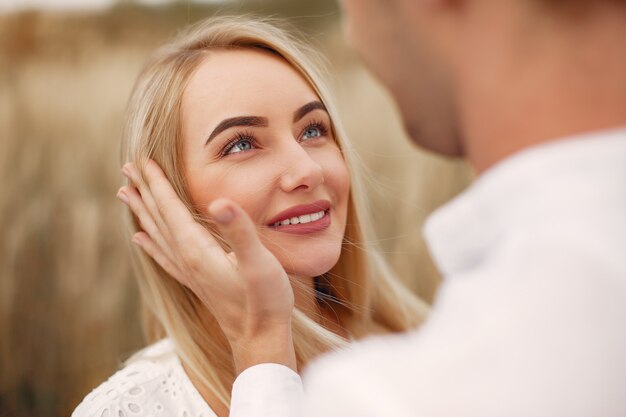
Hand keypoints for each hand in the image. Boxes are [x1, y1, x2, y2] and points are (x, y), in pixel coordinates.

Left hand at [117, 160, 295, 373]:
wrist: (261, 341)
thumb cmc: (264, 302)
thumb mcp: (259, 263)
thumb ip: (240, 232)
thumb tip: (220, 202)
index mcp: (197, 250)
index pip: (171, 209)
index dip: (157, 183)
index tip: (142, 161)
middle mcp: (187, 260)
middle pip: (158, 218)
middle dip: (144, 191)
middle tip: (127, 169)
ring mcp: (189, 273)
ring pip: (157, 235)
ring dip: (143, 212)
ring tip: (126, 194)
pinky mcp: (197, 282)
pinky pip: (165, 257)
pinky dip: (150, 244)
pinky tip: (141, 240)